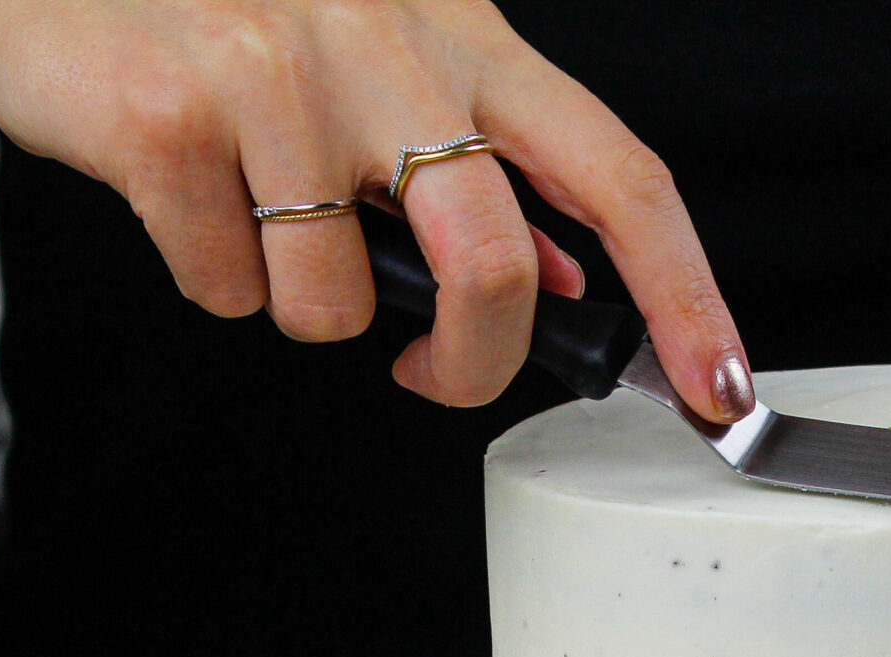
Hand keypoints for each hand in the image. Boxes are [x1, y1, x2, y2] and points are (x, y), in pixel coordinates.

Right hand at [0, 0, 750, 415]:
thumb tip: (566, 276)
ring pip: (334, 306)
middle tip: (430, 374)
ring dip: (299, 305)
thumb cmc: (233, 19)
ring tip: (257, 218)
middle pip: (489, 267)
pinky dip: (209, 278)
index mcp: (465, 38)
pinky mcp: (172, 119)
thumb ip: (484, 159)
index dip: (683, 293)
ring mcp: (276, 78)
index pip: (619, 176)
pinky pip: (227, 290)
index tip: (718, 386)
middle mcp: (385, 45)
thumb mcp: (391, 60)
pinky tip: (189, 198)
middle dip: (468, 366)